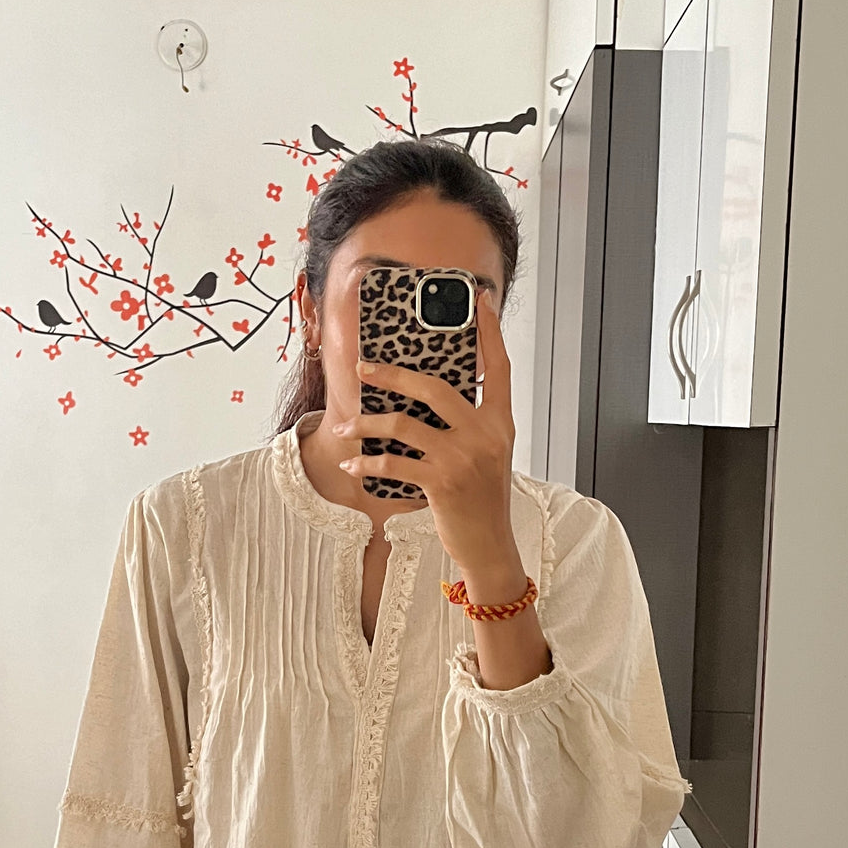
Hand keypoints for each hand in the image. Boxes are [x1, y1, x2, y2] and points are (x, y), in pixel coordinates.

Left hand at [333, 289, 517, 572]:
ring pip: (405, 424)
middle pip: (435, 387)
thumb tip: (425, 396)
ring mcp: (464, 459)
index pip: (498, 368)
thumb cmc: (481, 501)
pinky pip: (394, 463)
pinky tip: (351, 463)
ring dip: (368, 423)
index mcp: (500, 423)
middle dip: (393, 373)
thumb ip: (468, 425)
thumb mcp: (487, 456)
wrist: (490, 547)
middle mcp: (486, 435)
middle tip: (365, 366)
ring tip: (346, 425)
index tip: (478, 300)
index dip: (490, 332)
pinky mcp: (442, 483)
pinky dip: (367, 462)